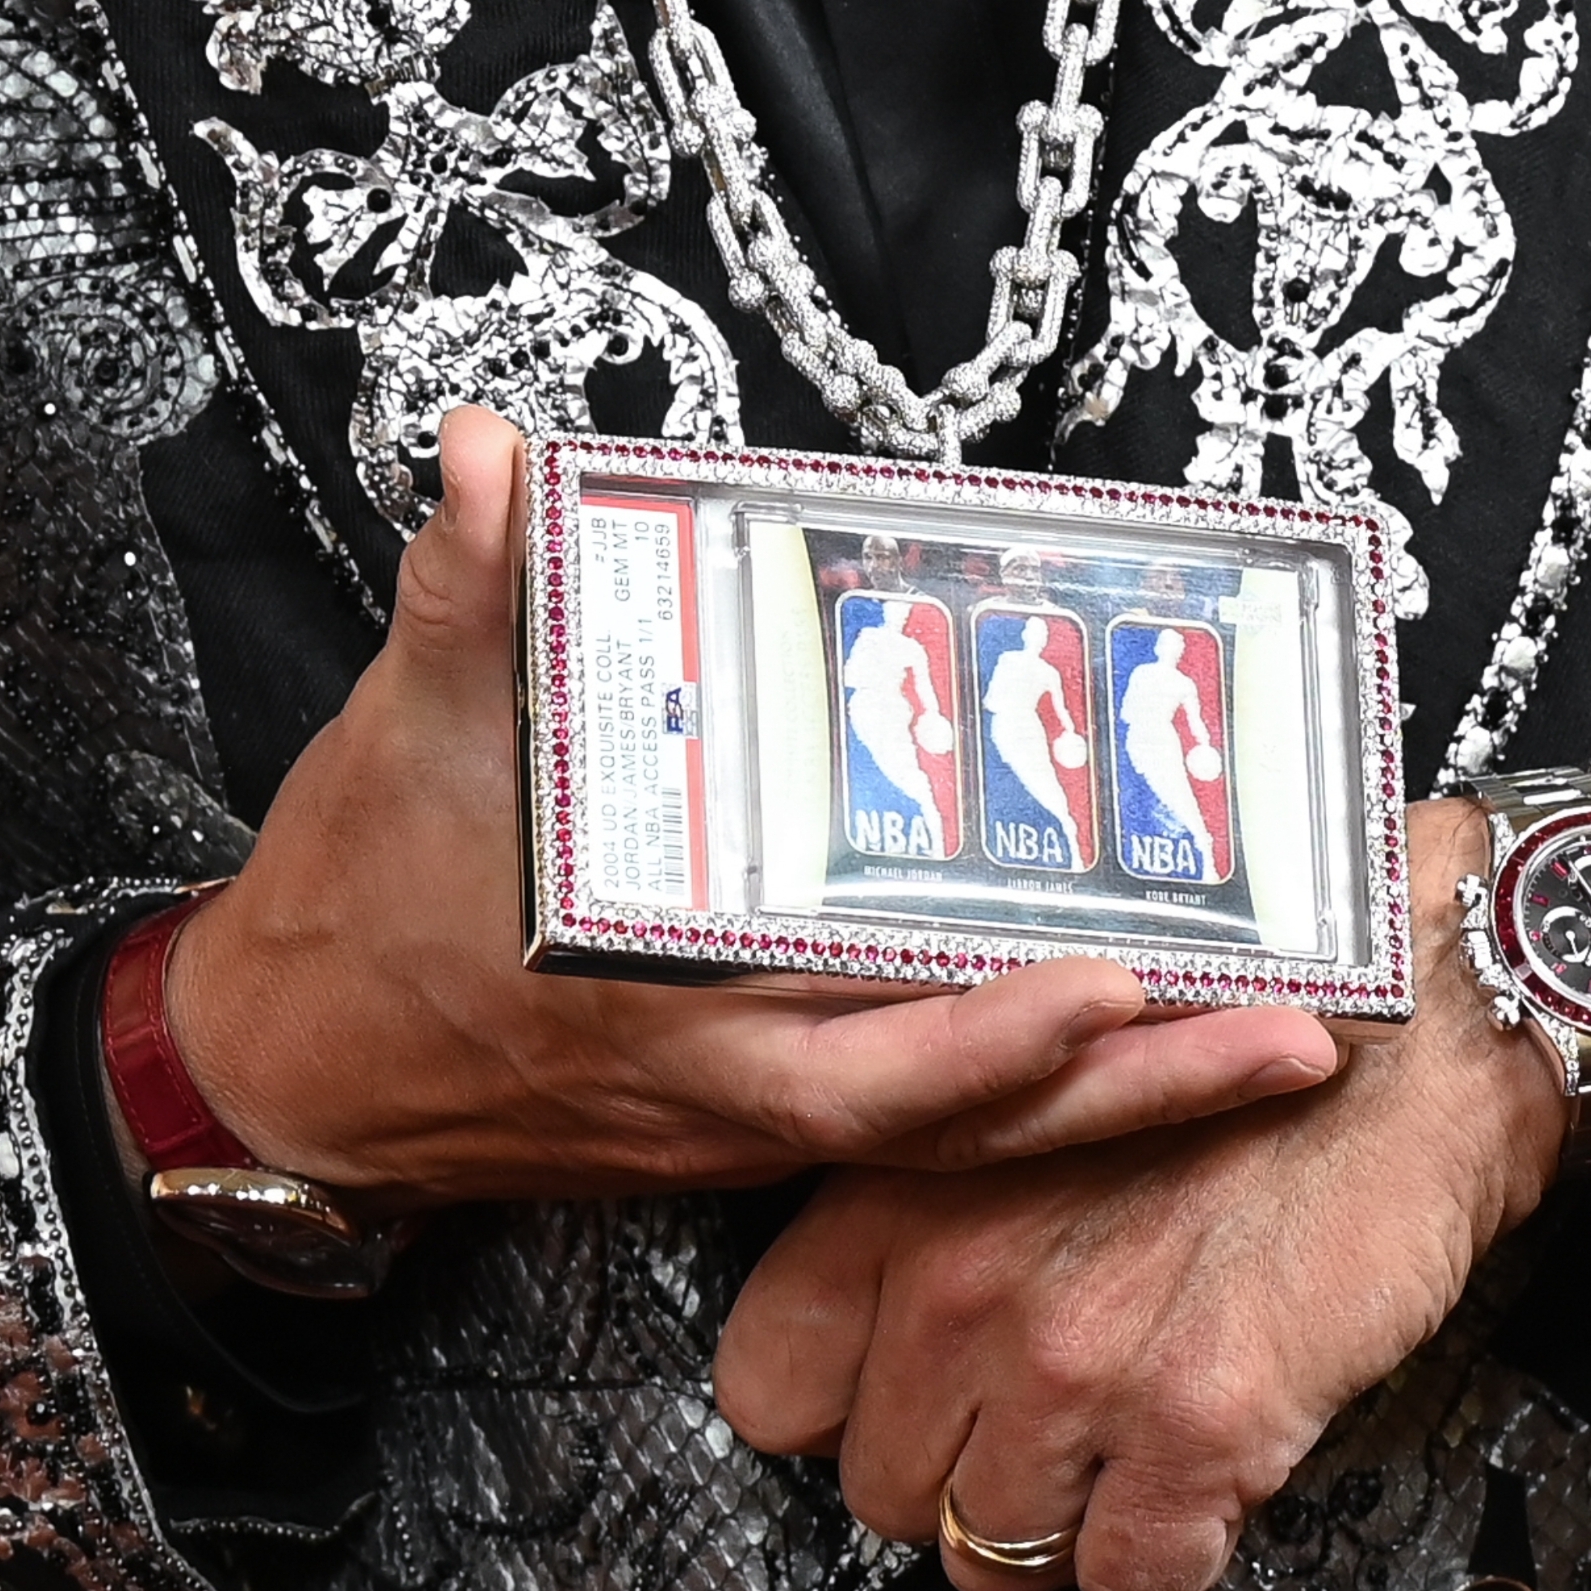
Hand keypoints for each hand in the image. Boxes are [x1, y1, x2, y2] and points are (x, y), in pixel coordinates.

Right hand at [155, 409, 1341, 1207]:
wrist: (290, 1075)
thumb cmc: (359, 911)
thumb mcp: (400, 738)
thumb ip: (465, 591)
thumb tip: (488, 456)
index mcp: (661, 1007)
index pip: (855, 1055)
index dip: (990, 1031)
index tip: (1114, 980)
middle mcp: (734, 1086)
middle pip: (970, 1116)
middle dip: (1140, 1088)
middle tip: (1300, 1036)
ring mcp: (753, 1116)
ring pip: (971, 1134)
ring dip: (1130, 1101)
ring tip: (1284, 1047)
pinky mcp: (757, 1119)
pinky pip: (930, 1122)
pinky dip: (1042, 1090)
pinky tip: (1149, 1047)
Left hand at [712, 798, 1568, 1590]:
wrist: (1413, 1040)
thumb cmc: (1232, 1055)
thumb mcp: (1026, 1099)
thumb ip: (928, 1213)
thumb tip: (884, 1341)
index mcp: (899, 1196)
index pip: (770, 1392)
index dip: (845, 1412)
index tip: (908, 1395)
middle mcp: (964, 1287)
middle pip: (886, 1495)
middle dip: (960, 1477)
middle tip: (1045, 1418)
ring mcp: (1077, 1366)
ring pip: (995, 1556)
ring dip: (1060, 1523)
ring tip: (1127, 1440)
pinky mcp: (1198, 1427)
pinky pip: (1128, 1577)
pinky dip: (1165, 1549)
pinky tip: (1198, 1472)